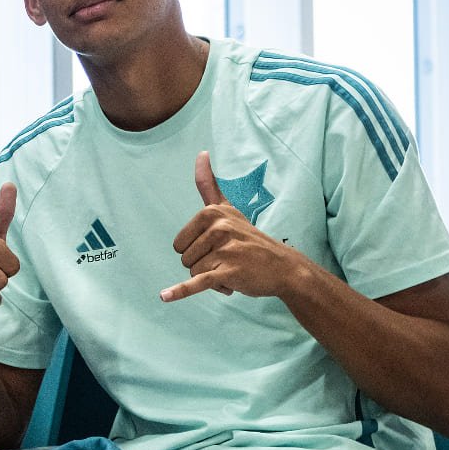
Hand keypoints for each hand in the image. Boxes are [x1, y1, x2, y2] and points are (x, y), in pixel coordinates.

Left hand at [160, 151, 304, 301]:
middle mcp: (218, 228)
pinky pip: (197, 283)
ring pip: (193, 273)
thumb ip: (210, 186)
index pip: (180, 242)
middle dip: (203, 265)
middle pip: (184, 258)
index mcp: (212, 213)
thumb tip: (201, 153)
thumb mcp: (230, 210)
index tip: (216, 247)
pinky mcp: (228, 272)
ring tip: (232, 269)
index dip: (194, 250)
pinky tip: (165, 296)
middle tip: (227, 260)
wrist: (284, 267)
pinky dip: (180, 291)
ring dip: (210, 278)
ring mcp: (224, 250)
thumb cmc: (250, 239)